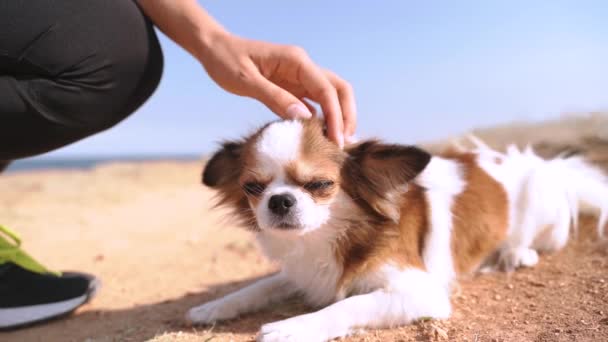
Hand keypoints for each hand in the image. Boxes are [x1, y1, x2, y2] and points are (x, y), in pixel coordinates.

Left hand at [198, 32, 356, 147]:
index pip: (327, 90)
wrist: (214, 49)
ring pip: (330, 96)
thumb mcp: (247, 81)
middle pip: (338, 90)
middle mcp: (303, 67)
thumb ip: (275, 98)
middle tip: (344, 143)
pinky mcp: (292, 87)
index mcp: (296, 61)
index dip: (336, 117)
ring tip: (338, 144)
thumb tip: (304, 118)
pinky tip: (320, 136)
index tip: (336, 141)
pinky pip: (314, 103)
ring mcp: (299, 77)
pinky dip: (322, 118)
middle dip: (346, 116)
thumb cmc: (226, 61)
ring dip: (338, 117)